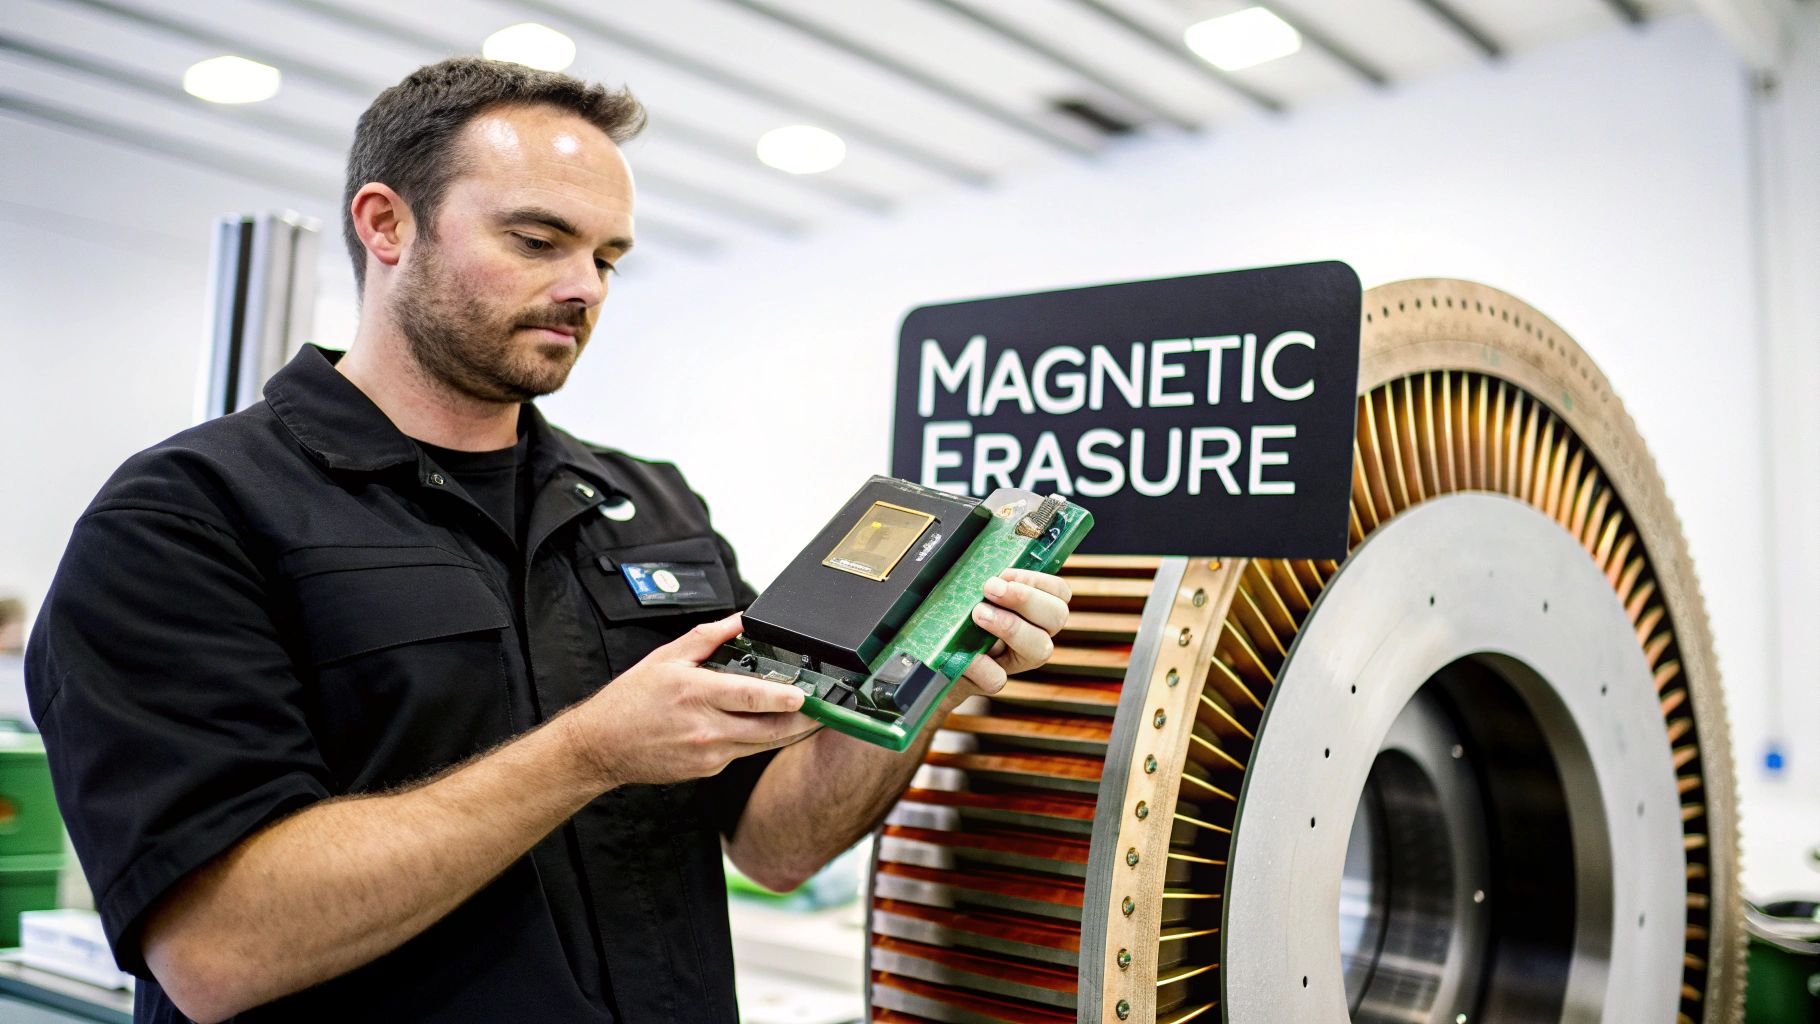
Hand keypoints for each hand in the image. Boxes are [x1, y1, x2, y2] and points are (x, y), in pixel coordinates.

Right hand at [563, 613, 819, 789]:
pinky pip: (744, 753)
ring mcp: (710, 754)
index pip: (750, 697)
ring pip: (763, 744)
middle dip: (804, 720)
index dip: (783, 698)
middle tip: (827, 709)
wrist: (601, 747)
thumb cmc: (630, 702)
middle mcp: (707, 728)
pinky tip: (767, 727)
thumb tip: (740, 620)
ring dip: (790, 732)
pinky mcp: (709, 769)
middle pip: (769, 729)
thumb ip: (709, 637)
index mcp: (696, 694)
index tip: (806, 695)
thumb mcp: (666, 657)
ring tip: (811, 717)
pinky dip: (760, 739)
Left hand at [960, 568, 1072, 695]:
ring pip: (1039, 649)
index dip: (1038, 581)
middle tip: (991, 589)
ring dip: (1011, 627)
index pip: (1059, 593)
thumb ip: (990, 584)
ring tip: (978, 614)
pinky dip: (980, 665)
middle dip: (1026, 598)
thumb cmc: (957, 615)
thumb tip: (992, 574)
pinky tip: (964, 654)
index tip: (1006, 574)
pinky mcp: (992, 681)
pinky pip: (997, 678)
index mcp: (1035, 610)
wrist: (933, 655)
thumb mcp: (974, 593)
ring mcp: (1017, 661)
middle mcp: (1035, 636)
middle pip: (1057, 616)